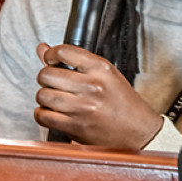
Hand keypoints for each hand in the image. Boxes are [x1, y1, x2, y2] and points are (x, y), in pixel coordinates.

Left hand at [34, 43, 163, 149]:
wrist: (139, 131)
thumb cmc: (123, 102)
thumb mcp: (105, 74)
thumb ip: (74, 60)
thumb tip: (42, 48)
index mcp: (101, 68)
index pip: (63, 51)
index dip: (50, 54)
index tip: (49, 60)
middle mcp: (91, 86)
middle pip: (48, 74)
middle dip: (45, 77)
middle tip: (52, 82)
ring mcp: (82, 107)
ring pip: (43, 95)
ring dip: (44, 96)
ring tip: (54, 97)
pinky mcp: (75, 127)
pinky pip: (43, 116)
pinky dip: (42, 114)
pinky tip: (52, 112)